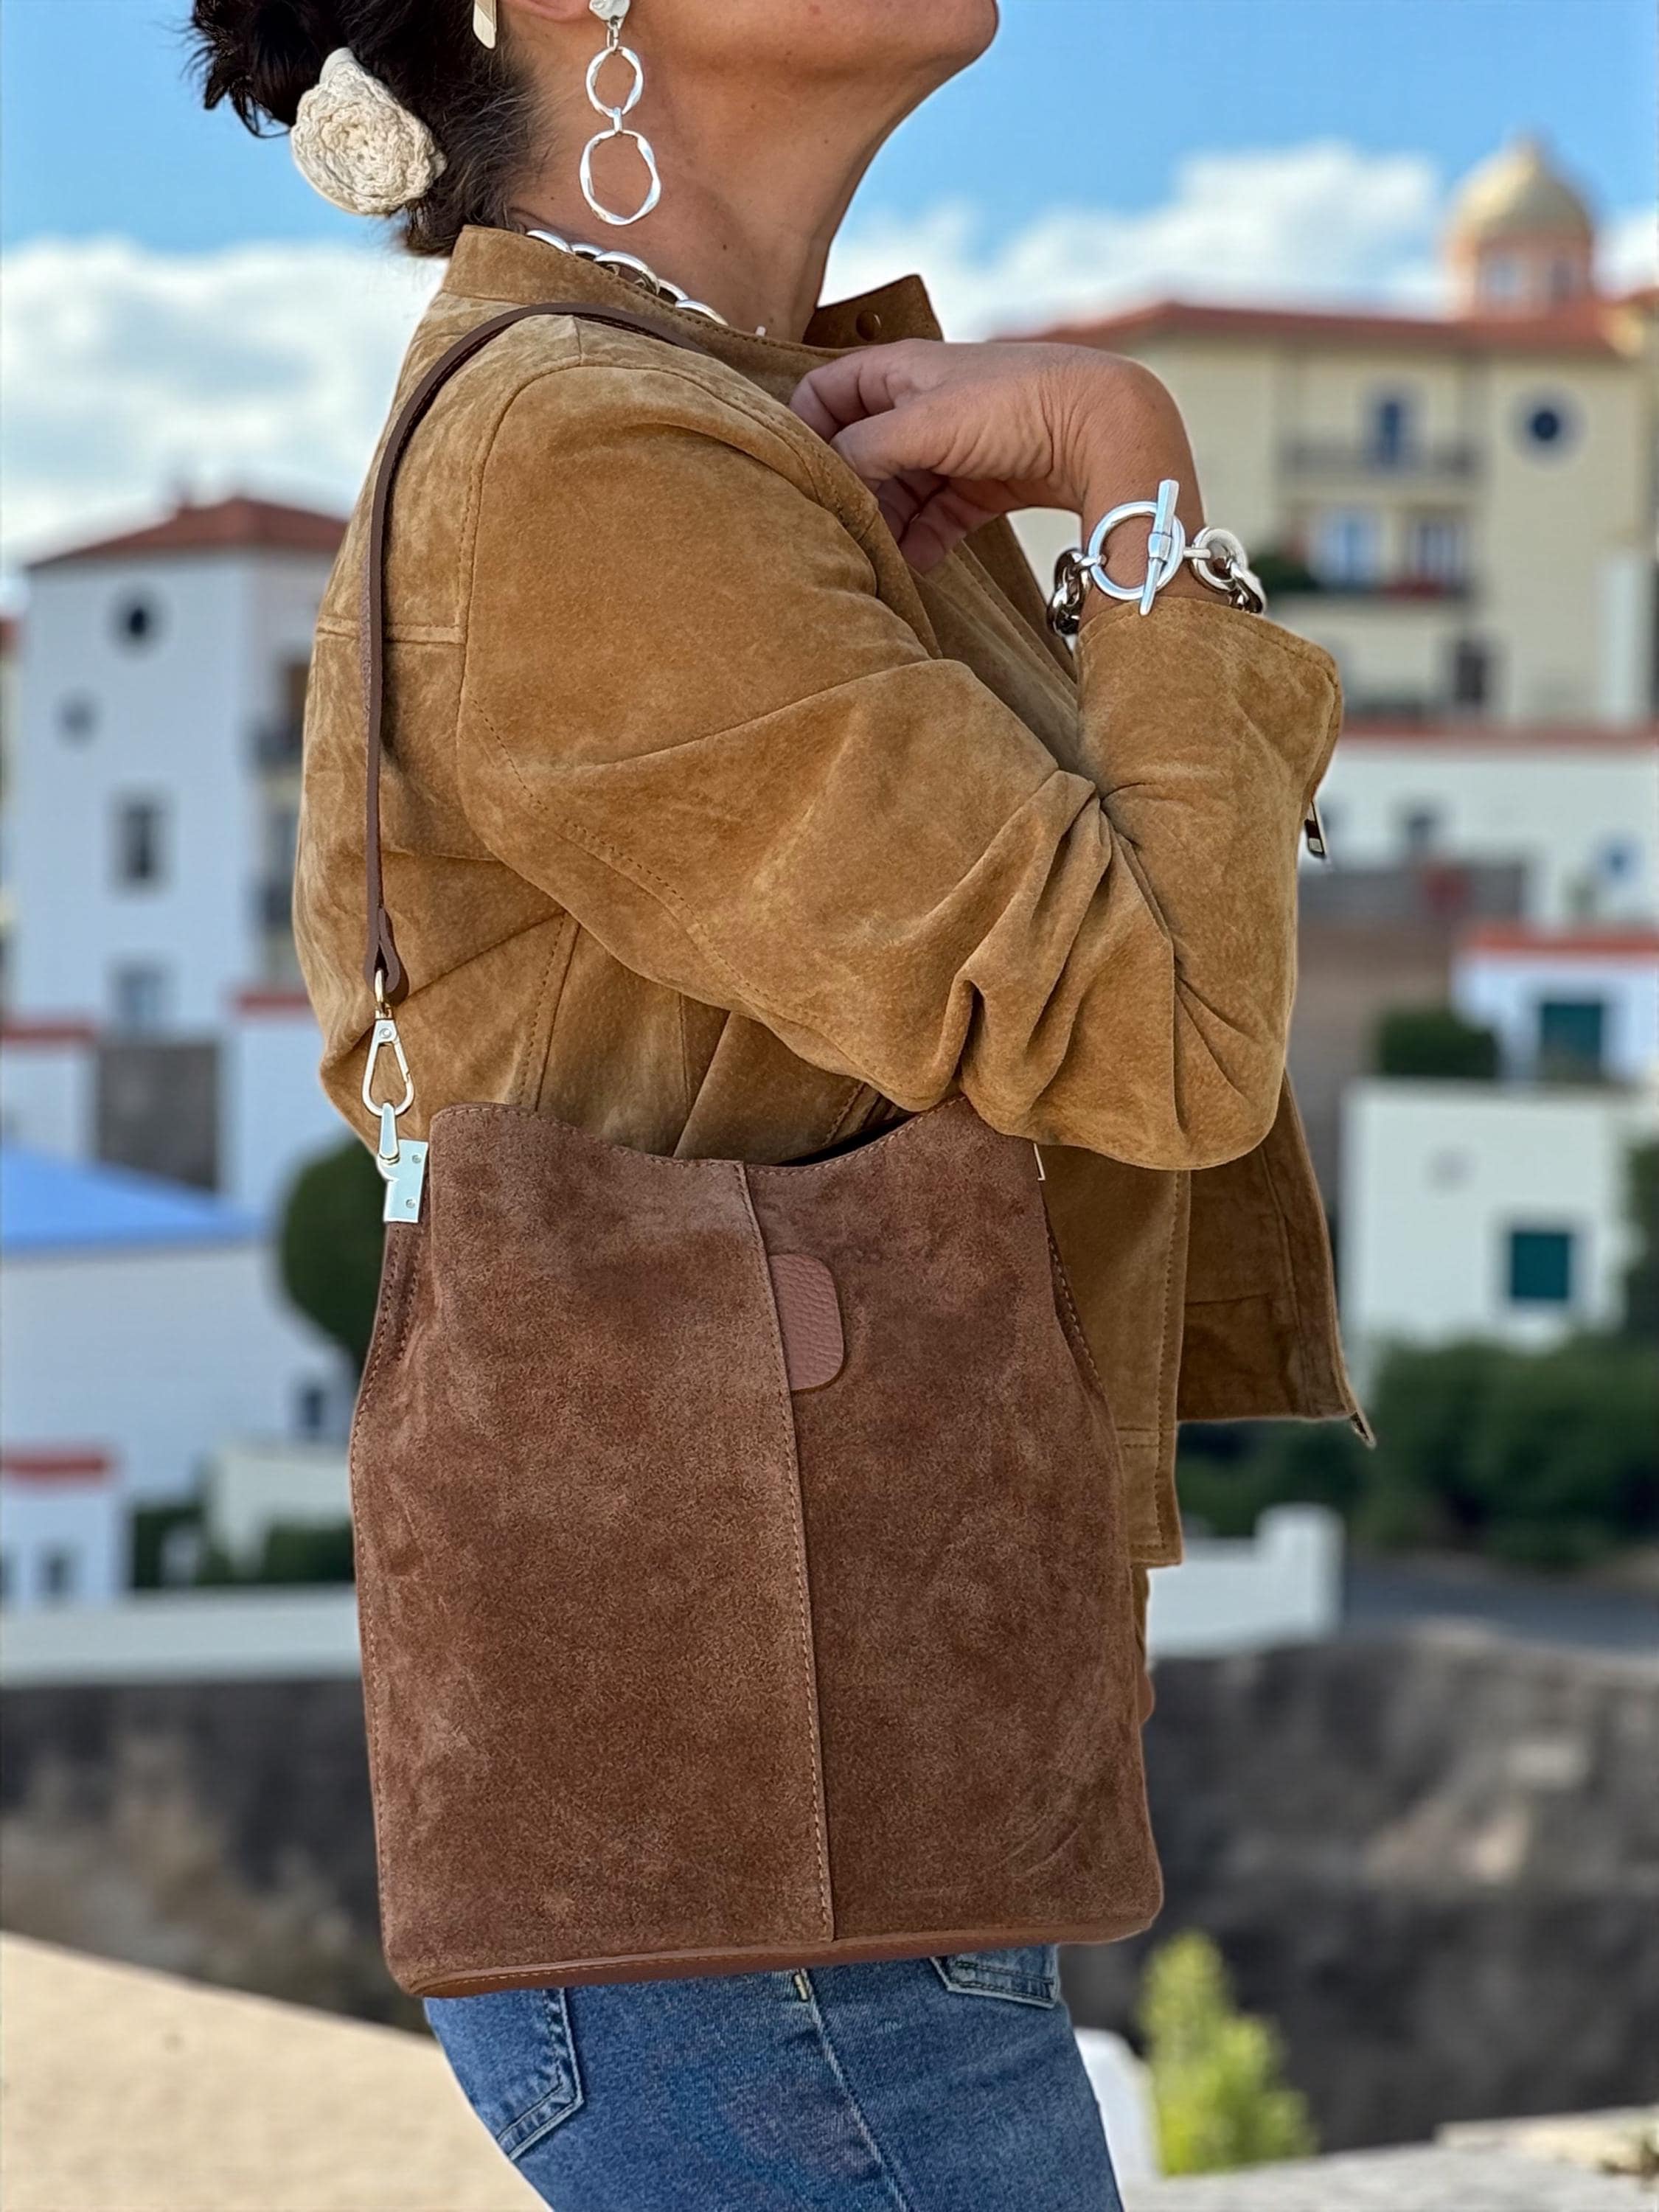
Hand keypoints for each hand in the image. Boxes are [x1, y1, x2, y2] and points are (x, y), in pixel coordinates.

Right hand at [790, 340, 1204, 584]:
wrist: (1105, 428)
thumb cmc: (1014, 406)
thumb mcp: (922, 423)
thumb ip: (862, 450)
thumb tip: (827, 478)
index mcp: (902, 371)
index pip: (826, 393)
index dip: (806, 432)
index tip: (803, 480)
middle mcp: (924, 404)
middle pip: (860, 450)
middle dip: (850, 490)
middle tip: (839, 531)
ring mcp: (955, 445)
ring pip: (899, 488)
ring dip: (885, 523)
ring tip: (877, 557)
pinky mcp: (984, 482)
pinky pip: (937, 515)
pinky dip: (923, 539)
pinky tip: (917, 565)